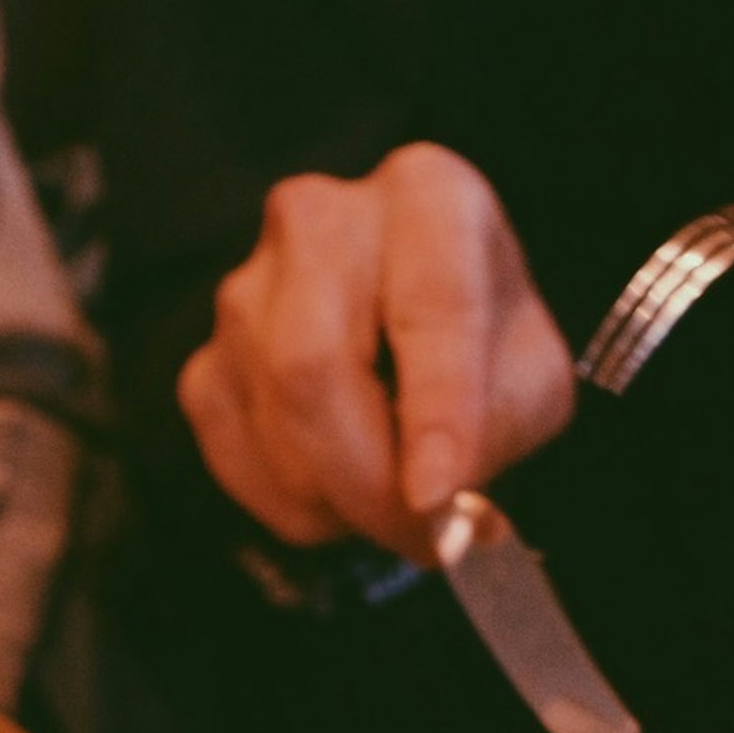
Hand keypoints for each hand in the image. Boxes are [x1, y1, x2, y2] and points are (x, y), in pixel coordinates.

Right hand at [177, 143, 576, 556]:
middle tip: (420, 536)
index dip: (434, 410)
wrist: (413, 332)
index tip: (437, 496)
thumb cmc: (480, 342)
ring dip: (336, 498)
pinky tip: (339, 491)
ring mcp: (244, 288)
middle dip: (369, 480)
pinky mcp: (205, 361)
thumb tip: (431, 504)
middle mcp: (319, 220)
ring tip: (390, 506)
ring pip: (271, 418)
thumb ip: (495, 428)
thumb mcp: (528, 375)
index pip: (429, 303)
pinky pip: (234, 458)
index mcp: (426, 196)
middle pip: (313, 366)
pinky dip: (294, 505)